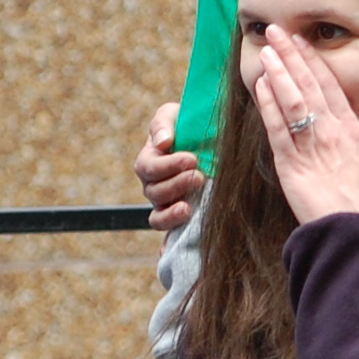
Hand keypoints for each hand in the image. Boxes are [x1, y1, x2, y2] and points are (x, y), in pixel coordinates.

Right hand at [135, 101, 205, 230]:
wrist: (211, 139)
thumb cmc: (188, 124)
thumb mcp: (174, 115)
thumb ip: (163, 124)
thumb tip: (162, 143)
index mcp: (149, 160)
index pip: (148, 168)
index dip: (168, 166)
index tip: (191, 159)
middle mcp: (154, 185)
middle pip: (154, 193)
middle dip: (176, 185)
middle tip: (198, 177)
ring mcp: (166, 205)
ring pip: (158, 217)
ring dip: (173, 212)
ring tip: (190, 206)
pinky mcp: (179, 219)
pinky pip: (168, 235)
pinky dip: (169, 243)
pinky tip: (181, 242)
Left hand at [252, 26, 358, 225]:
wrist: (349, 230)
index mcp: (351, 129)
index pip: (330, 86)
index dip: (313, 61)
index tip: (301, 41)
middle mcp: (329, 132)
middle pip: (307, 86)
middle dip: (291, 57)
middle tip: (276, 32)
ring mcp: (309, 146)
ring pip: (291, 101)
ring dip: (277, 73)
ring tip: (265, 50)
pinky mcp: (290, 163)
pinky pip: (277, 128)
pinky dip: (268, 105)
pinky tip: (261, 85)